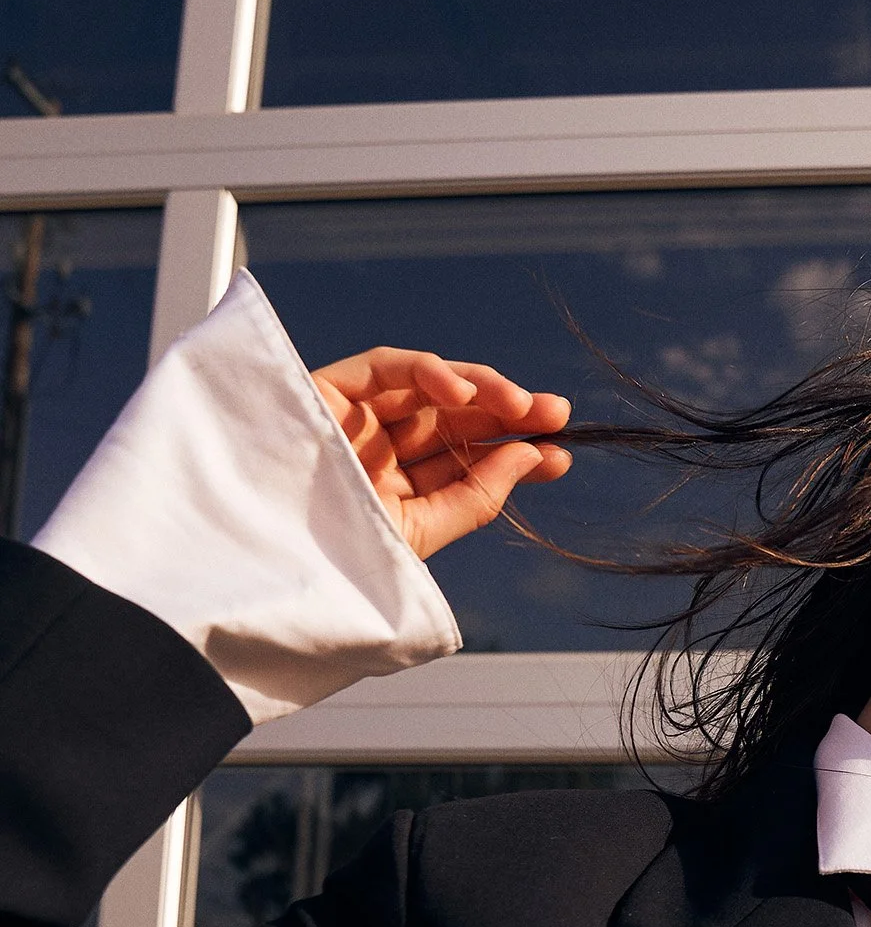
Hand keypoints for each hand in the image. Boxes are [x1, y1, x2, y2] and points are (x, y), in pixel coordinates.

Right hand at [310, 347, 571, 559]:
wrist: (255, 555)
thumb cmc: (330, 558)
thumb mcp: (417, 533)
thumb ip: (474, 496)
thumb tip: (531, 455)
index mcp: (400, 491)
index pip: (468, 464)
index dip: (515, 454)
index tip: (560, 455)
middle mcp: (380, 451)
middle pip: (457, 423)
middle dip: (509, 414)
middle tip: (555, 414)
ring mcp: (356, 418)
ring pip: (431, 390)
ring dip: (482, 390)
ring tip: (522, 405)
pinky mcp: (329, 389)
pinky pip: (387, 369)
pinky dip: (429, 372)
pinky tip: (465, 392)